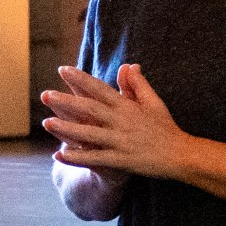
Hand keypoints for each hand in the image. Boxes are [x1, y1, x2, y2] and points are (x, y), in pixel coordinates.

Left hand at [40, 63, 190, 182]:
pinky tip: (59, 155)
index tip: (63, 70)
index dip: (80, 79)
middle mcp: (121, 122)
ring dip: (66, 129)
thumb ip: (138, 84)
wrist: (181, 155)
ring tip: (46, 123)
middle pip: (89, 109)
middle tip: (45, 95)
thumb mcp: (154, 102)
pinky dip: (76, 157)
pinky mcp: (120, 160)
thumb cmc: (166, 128)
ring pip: (88, 133)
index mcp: (127, 106)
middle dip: (66, 101)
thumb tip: (129, 65)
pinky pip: (94, 158)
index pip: (99, 89)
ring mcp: (120, 142)